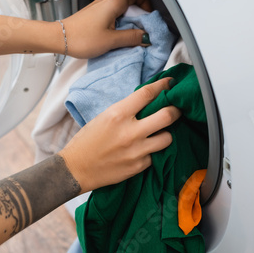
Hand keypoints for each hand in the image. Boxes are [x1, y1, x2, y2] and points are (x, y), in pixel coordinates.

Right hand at [59, 78, 180, 192]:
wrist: (76, 168)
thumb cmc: (87, 141)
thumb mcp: (103, 117)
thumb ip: (125, 110)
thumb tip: (147, 102)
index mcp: (118, 114)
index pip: (147, 94)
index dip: (162, 86)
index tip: (170, 83)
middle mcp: (130, 132)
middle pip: (167, 116)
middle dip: (176, 110)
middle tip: (177, 108)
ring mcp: (136, 150)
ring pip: (167, 138)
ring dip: (166, 133)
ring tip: (160, 133)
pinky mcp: (139, 166)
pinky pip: (156, 155)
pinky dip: (153, 151)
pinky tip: (146, 149)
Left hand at [62, 0, 152, 58]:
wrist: (59, 39)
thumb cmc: (82, 38)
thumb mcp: (111, 41)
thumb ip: (132, 38)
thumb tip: (146, 37)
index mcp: (112, 3)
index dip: (146, 2)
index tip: (148, 16)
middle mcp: (105, 2)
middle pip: (129, 1)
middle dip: (139, 14)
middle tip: (141, 29)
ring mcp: (98, 8)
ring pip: (120, 9)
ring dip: (128, 20)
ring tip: (129, 35)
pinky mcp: (93, 15)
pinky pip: (111, 15)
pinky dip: (118, 23)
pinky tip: (116, 36)